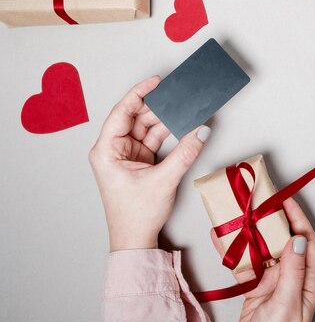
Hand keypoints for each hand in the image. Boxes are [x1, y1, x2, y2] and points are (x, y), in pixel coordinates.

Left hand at [89, 76, 211, 251]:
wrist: (135, 239)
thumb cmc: (135, 215)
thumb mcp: (163, 180)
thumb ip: (185, 153)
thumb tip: (201, 132)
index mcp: (106, 151)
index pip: (122, 113)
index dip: (139, 94)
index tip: (156, 82)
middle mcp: (114, 150)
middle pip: (137, 118)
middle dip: (158, 107)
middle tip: (178, 95)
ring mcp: (127, 156)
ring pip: (148, 129)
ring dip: (166, 121)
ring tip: (185, 109)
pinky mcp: (140, 162)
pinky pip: (154, 141)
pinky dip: (169, 134)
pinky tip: (183, 126)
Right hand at [211, 199, 314, 321]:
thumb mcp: (285, 303)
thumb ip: (292, 271)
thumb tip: (297, 239)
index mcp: (307, 281)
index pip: (307, 241)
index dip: (298, 218)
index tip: (285, 200)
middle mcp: (293, 278)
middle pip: (284, 241)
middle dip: (272, 221)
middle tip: (258, 202)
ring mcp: (274, 282)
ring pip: (264, 249)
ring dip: (251, 233)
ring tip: (239, 215)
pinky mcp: (256, 287)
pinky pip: (246, 264)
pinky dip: (234, 251)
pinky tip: (224, 240)